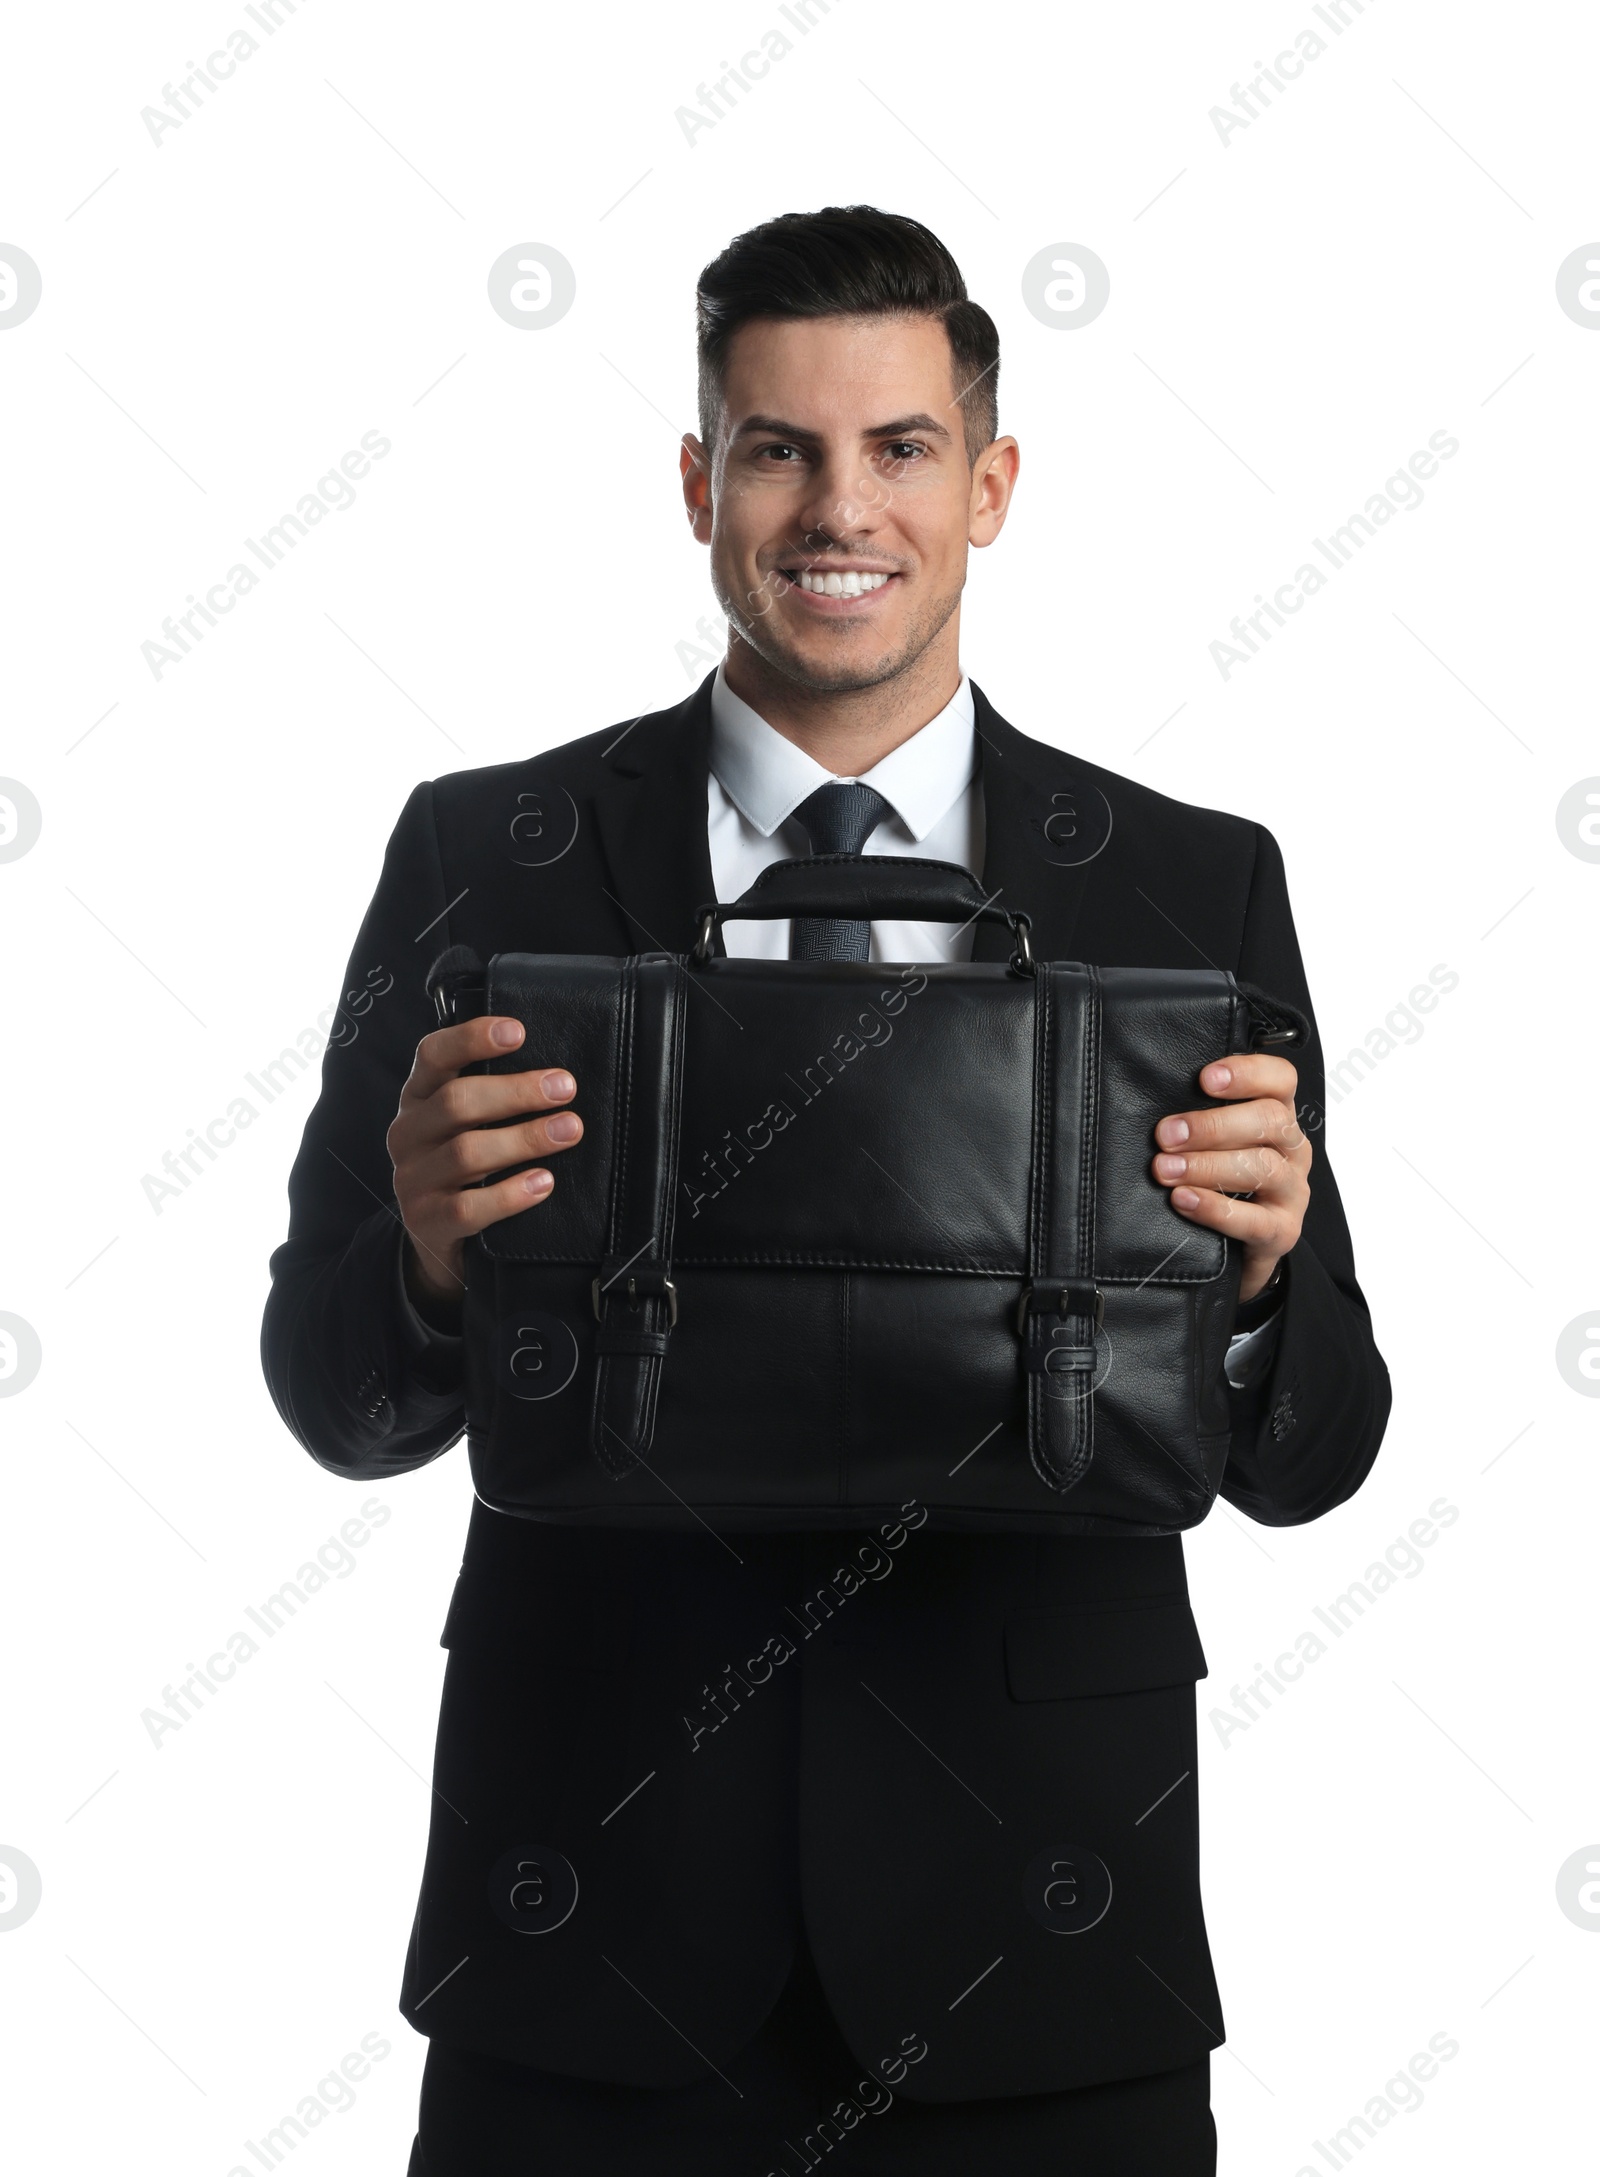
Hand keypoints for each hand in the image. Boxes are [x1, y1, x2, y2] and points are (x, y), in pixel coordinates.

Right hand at [386, 1017, 581, 1313]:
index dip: (472, 1038)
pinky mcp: (426, 1221)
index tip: (518, 1031)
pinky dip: (511, 1194)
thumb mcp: (467, 1125)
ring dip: (525, 1139)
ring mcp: (412, 1179)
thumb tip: (556, 1075)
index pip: (433, 1055)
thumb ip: (494, 1097)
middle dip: (516, 1092)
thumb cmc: (465, 1166)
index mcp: (418, 1097)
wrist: (436, 1235)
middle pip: (456, 1102)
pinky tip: (544, 1182)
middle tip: (565, 1087)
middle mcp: (408, 1133)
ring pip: (466, 1152)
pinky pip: (468, 1207)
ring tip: (569, 1130)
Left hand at [1150, 1053, 1309, 1303]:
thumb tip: (1148, 1100)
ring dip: (1207, 1165)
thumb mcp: (1214, 1142)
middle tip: (1166, 1135)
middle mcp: (1292, 1149)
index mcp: (1278, 1116)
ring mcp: (1291, 1191)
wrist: (1240, 1249)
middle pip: (1270, 1121)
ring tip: (1165, 1170)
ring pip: (1263, 1168)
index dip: (1248, 1072)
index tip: (1205, 1078)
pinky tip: (1182, 1200)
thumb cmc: (1222, 1182)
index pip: (1281, 1079)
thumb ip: (1198, 1118)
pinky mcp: (1282, 1231)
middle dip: (1213, 1125)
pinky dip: (1214, 1209)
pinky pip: (1254, 1220)